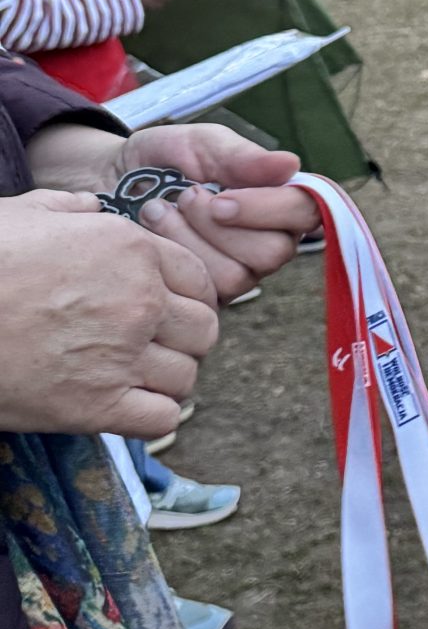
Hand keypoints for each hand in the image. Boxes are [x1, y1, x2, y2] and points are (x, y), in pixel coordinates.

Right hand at [0, 191, 217, 436]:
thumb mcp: (24, 215)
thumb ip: (70, 211)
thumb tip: (91, 210)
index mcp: (131, 250)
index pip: (200, 281)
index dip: (186, 298)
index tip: (166, 310)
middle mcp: (139, 301)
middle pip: (202, 331)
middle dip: (182, 339)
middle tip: (151, 345)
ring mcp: (123, 355)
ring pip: (185, 376)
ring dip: (165, 379)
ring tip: (133, 376)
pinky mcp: (97, 405)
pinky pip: (161, 418)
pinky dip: (150, 416)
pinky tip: (124, 405)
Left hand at [28, 121, 318, 301]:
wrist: (105, 182)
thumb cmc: (159, 160)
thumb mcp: (197, 145)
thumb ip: (240, 155)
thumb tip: (291, 164)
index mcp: (275, 200)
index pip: (306, 212)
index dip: (271, 209)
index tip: (223, 197)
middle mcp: (265, 240)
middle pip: (275, 251)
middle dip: (222, 226)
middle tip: (186, 197)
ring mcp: (236, 271)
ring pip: (239, 274)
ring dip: (191, 239)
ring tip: (158, 209)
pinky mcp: (205, 295)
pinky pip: (205, 291)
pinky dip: (175, 256)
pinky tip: (152, 234)